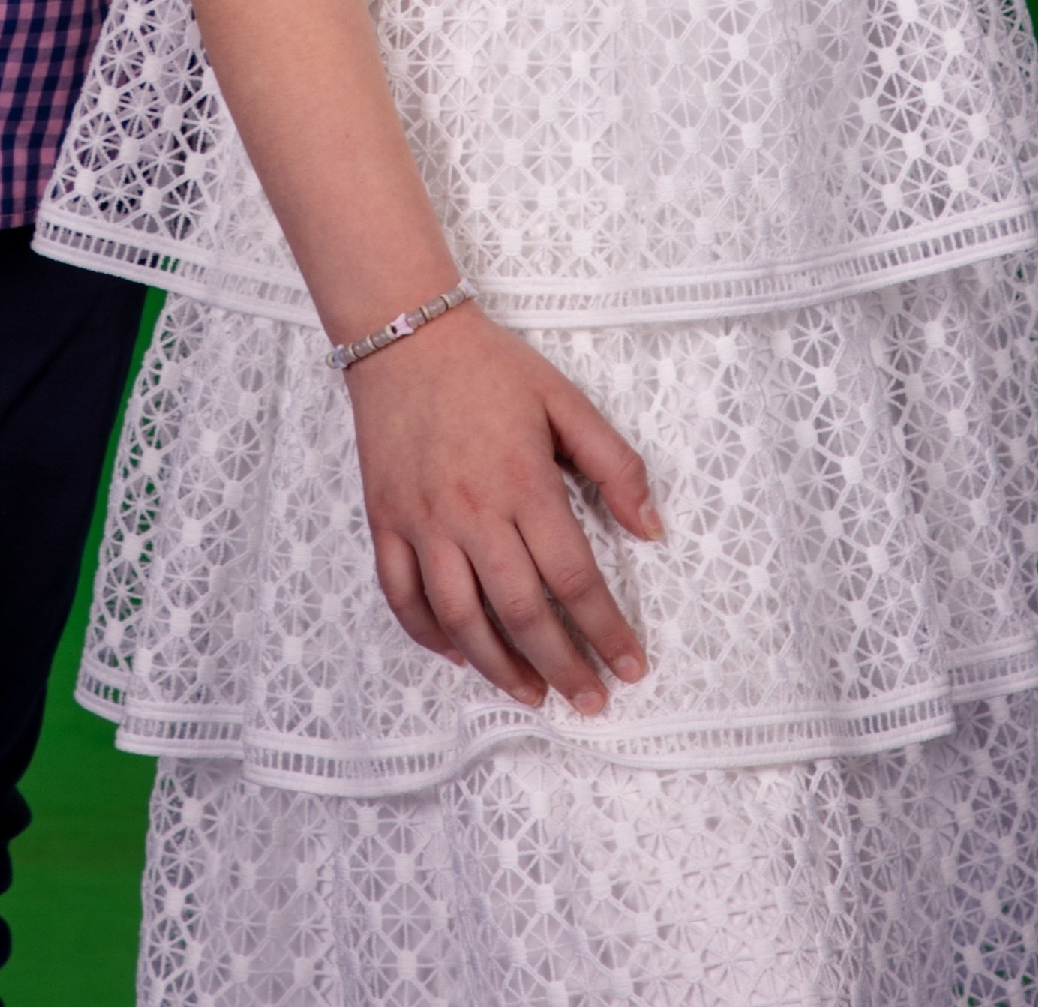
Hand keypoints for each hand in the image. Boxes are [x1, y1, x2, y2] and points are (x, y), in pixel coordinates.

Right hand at [345, 304, 658, 715]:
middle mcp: (471, 511)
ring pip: (460, 618)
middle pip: (521, 611)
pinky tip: (461, 654)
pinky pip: (402, 596)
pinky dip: (429, 636)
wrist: (405, 336)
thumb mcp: (565, 400)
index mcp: (522, 482)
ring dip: (500, 668)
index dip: (606, 630)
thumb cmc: (489, 368)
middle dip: (563, 666)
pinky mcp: (386, 521)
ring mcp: (422, 521)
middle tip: (591, 700)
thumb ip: (615, 464)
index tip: (631, 665)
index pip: (573, 577)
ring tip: (533, 694)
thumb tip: (652, 530)